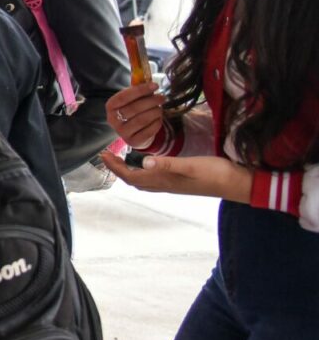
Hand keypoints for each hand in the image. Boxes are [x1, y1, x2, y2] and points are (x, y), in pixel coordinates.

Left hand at [100, 150, 253, 202]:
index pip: (130, 176)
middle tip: (108, 155)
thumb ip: (168, 164)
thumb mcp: (190, 165)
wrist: (236, 184)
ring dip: (130, 172)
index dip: (115, 167)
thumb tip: (143, 163)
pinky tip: (149, 164)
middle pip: (134, 181)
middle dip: (118, 169)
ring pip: (144, 182)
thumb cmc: (214, 173)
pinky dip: (145, 172)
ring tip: (122, 159)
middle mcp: (164, 185)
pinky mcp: (181, 182)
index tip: (103, 154)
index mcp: (163, 181)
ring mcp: (173, 185)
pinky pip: (155, 180)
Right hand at [106, 82, 166, 148]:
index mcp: (110, 106)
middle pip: (134, 108)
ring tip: (160, 108)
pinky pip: (148, 130)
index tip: (155, 85)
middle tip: (162, 97)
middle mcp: (113, 120)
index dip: (140, 90)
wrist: (133, 132)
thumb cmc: (133, 111)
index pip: (124, 96)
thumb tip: (150, 80)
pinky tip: (158, 118)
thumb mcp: (131, 100)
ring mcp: (122, 132)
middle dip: (151, 101)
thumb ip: (138, 91)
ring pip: (142, 119)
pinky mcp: (132, 141)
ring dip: (155, 112)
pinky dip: (157, 123)